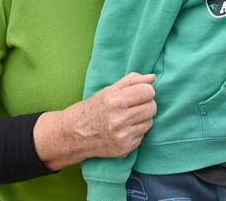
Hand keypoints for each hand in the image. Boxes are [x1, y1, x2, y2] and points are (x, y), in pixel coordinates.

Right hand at [35, 72, 156, 168]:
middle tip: (132, 107)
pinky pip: (142, 136)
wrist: (72, 135)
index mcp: (116, 100)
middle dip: (146, 105)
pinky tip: (123, 130)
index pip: (149, 92)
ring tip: (126, 119)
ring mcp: (123, 136)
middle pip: (152, 107)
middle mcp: (120, 119)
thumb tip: (153, 77)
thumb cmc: (93, 109)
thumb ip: (132, 81)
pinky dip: (136, 132)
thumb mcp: (109, 90)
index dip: (145, 91)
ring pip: (150, 122)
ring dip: (142, 119)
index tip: (138, 94)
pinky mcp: (124, 148)